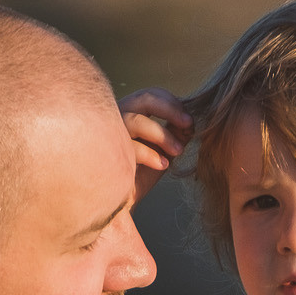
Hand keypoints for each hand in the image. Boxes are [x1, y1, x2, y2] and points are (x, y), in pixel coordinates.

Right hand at [120, 87, 191, 206]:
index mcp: (133, 112)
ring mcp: (110, 132)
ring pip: (135, 121)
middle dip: (170, 109)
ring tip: (178, 151)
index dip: (173, 103)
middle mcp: (118, 116)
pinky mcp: (106, 151)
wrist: (124, 199)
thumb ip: (176, 134)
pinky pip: (130, 146)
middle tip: (189, 124)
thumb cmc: (142, 171)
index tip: (189, 120)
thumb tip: (190, 123)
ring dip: (162, 134)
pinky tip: (162, 165)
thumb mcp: (165, 150)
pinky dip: (150, 154)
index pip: (152, 95)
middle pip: (144, 98)